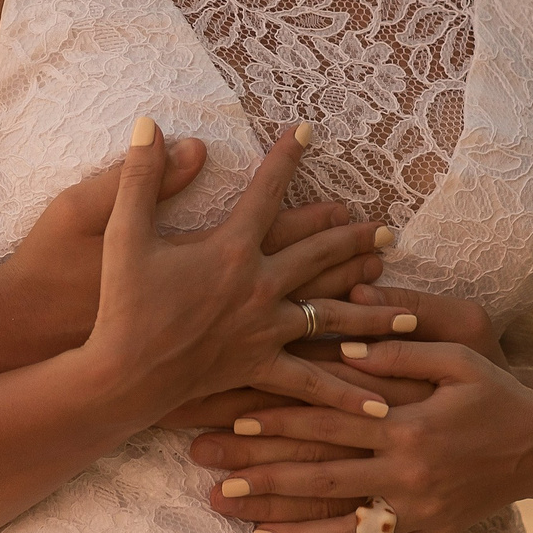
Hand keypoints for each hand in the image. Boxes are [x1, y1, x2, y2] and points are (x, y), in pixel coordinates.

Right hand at [84, 121, 405, 419]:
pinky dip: (347, 395)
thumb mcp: (122, 232)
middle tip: (387, 230)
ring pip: (331, 314)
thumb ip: (140, 176)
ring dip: (372, 308)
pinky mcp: (261, 368)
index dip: (286, 157)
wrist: (122, 375)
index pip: (267, 191)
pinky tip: (381, 408)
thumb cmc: (122, 304)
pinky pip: (312, 382)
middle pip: (319, 254)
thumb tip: (150, 124)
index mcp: (231, 249)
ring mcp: (266, 330)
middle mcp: (260, 286)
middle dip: (354, 238)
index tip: (308, 131)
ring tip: (410, 309)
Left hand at [201, 338, 532, 532]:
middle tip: (219, 487)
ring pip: (347, 527)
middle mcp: (408, 471)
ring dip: (297, 532)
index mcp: (406, 423)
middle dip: (268, 482)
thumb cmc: (496, 392)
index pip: (329, 422)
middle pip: (324, 478)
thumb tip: (346, 343)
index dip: (280, 422)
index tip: (234, 424)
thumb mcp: (457, 356)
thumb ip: (401, 350)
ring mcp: (420, 509)